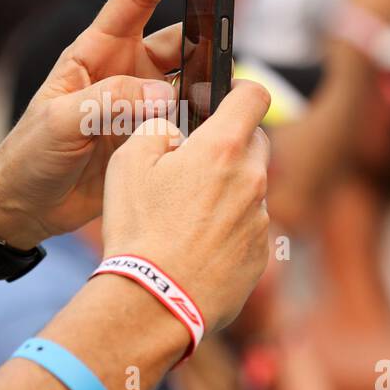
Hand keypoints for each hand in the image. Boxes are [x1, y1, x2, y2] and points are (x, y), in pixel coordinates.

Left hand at [0, 0, 205, 247]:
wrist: (24, 207)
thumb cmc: (28, 155)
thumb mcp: (59, 122)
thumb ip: (108, 103)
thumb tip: (164, 96)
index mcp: (94, 52)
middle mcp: (124, 71)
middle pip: (177, 41)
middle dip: (206, 34)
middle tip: (233, 35)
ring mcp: (140, 105)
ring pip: (190, 82)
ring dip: (210, 85)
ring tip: (227, 94)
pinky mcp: (152, 138)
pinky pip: (189, 122)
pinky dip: (206, 123)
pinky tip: (219, 129)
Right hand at [99, 82, 272, 332]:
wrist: (154, 301)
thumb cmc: (138, 230)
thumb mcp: (128, 163)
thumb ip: (157, 131)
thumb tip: (174, 132)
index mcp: (222, 149)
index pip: (254, 96)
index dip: (242, 89)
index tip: (230, 95)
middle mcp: (252, 180)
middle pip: (254, 143)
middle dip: (230, 146)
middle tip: (193, 166)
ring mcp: (260, 220)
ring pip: (250, 189)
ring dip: (227, 192)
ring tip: (186, 218)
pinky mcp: (261, 255)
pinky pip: (249, 228)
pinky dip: (229, 230)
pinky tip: (196, 247)